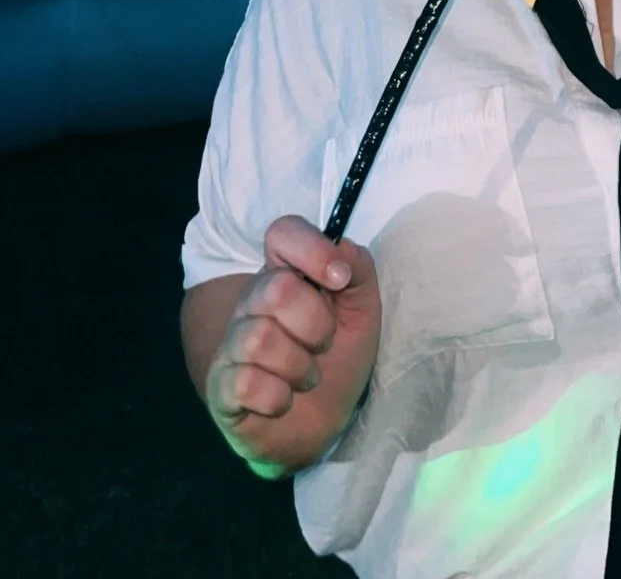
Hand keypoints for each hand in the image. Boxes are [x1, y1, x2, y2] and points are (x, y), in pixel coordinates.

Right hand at [205, 216, 380, 474]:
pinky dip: (277, 398)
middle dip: (316, 325)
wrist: (323, 424)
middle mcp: (253, 302)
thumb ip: (358, 269)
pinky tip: (282, 400)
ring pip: (260, 339)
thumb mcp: (363, 310)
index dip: (312, 249)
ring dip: (300, 367)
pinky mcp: (222, 387)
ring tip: (306, 377)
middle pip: (277, 290)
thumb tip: (341, 249)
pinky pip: (246, 383)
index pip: (283, 233)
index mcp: (287, 274)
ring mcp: (232, 344)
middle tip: (323, 346)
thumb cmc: (340, 359)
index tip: (339, 280)